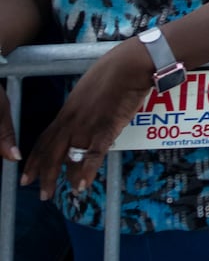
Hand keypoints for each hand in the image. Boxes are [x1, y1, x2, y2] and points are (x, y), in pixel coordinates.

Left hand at [22, 41, 152, 196]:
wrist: (130, 65)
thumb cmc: (115, 70)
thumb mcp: (91, 88)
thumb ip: (87, 104)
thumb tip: (90, 112)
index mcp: (68, 110)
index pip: (44, 139)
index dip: (35, 159)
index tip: (26, 175)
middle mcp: (72, 120)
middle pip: (51, 152)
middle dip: (44, 175)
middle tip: (42, 194)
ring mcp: (87, 124)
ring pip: (69, 156)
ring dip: (66, 177)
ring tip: (68, 193)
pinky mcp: (105, 127)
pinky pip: (93, 154)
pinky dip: (86, 171)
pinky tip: (83, 185)